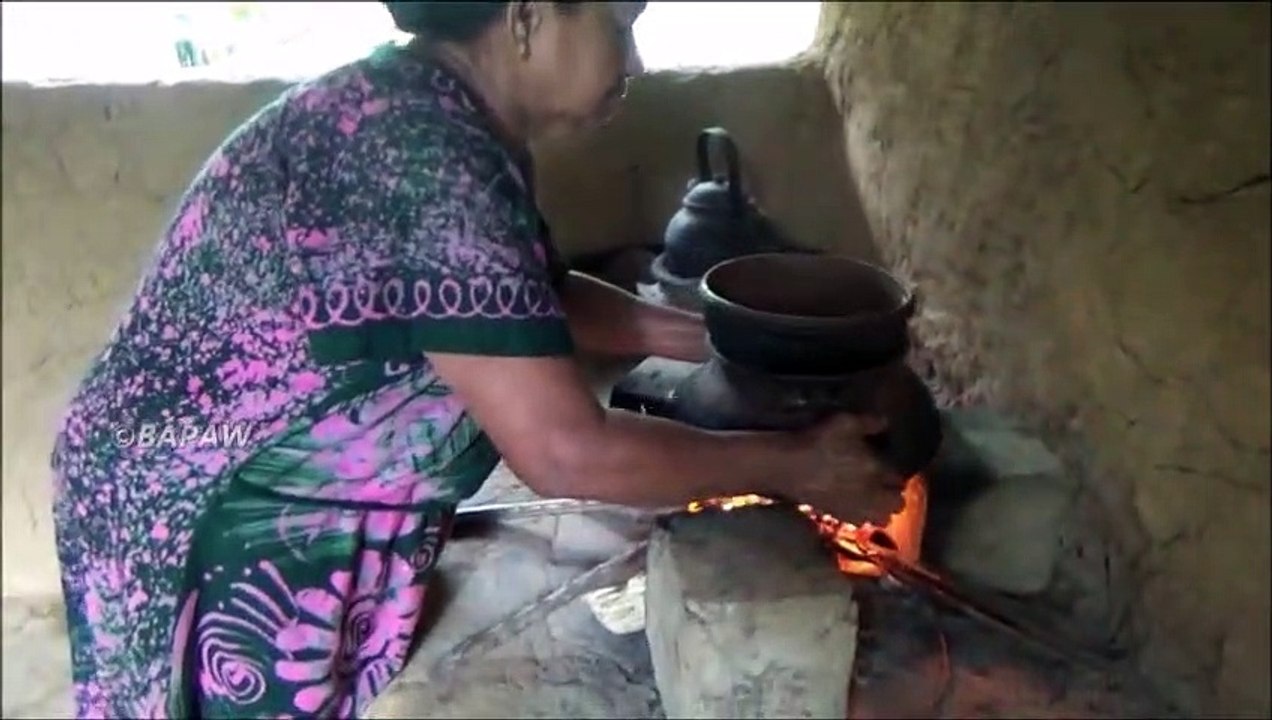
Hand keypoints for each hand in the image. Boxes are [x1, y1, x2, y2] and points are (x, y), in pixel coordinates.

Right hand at [790, 414, 905, 525]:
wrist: (787, 467)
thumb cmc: (817, 442)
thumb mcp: (844, 422)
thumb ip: (870, 422)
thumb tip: (886, 423)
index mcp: (876, 469)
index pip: (899, 477)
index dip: (897, 471)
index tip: (891, 464)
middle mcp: (871, 493)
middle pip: (897, 503)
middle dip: (896, 494)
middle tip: (887, 483)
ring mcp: (856, 508)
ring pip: (883, 518)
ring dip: (883, 509)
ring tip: (876, 498)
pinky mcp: (839, 516)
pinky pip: (862, 523)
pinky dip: (864, 517)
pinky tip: (857, 505)